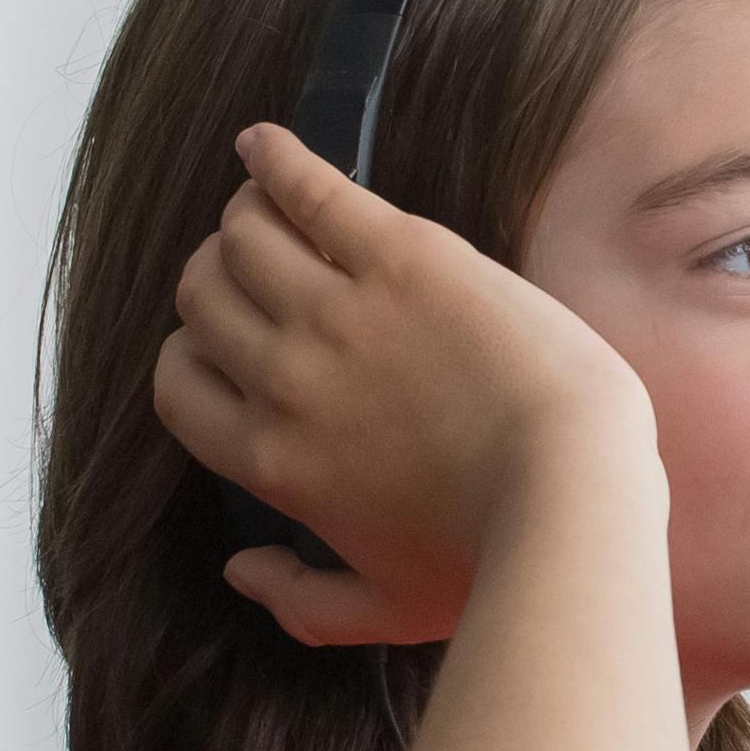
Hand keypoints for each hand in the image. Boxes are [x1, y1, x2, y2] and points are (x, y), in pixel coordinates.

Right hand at [153, 124, 657, 646]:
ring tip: (266, 207)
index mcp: (270, 459)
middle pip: (202, 298)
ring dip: (244, 216)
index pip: (178, 385)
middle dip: (215, 279)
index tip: (221, 344)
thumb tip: (241, 570)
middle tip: (252, 268)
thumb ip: (301, 602)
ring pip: (241, 235)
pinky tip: (265, 143)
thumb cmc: (489, 557)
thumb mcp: (383, 608)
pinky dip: (274, 157)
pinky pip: (307, 187)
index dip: (191, 355)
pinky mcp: (400, 255)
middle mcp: (285, 378)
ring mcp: (337, 310)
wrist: (571, 486)